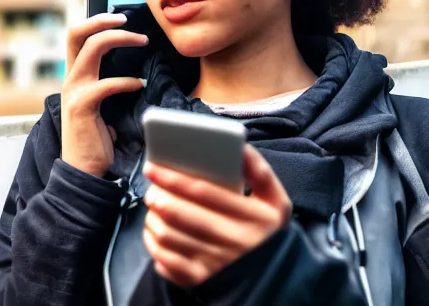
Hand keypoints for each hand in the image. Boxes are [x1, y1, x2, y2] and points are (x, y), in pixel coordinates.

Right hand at [61, 13, 148, 177]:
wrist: (85, 169)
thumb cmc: (98, 136)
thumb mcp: (102, 104)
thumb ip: (107, 85)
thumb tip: (133, 71)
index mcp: (76, 77)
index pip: (77, 38)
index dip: (95, 22)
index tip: (120, 18)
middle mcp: (71, 79)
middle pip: (77, 34)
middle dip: (102, 21)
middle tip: (127, 20)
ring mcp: (74, 92)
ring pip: (92, 49)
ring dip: (120, 40)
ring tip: (143, 41)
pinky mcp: (82, 107)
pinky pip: (106, 84)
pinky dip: (127, 81)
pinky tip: (141, 85)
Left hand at [143, 144, 291, 287]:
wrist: (273, 277)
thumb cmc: (268, 231)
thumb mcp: (276, 200)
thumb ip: (260, 172)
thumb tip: (241, 148)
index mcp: (251, 216)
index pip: (202, 191)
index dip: (173, 177)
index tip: (154, 167)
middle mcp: (232, 242)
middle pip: (179, 214)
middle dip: (157, 196)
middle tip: (152, 187)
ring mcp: (214, 264)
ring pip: (168, 236)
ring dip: (153, 218)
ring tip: (154, 206)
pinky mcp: (199, 281)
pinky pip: (164, 260)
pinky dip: (153, 243)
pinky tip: (155, 231)